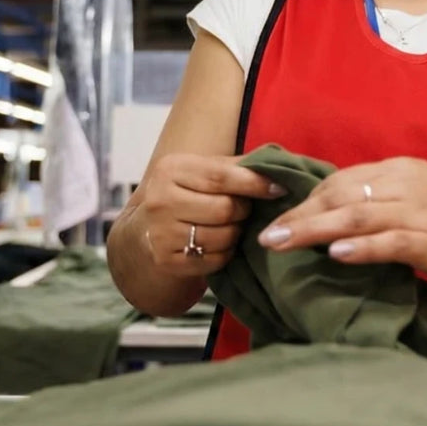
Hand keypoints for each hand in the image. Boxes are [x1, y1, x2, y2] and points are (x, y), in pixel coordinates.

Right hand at [130, 153, 285, 277]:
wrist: (147, 228)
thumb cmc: (187, 192)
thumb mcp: (203, 170)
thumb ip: (237, 166)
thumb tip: (278, 165)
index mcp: (171, 169)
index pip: (221, 176)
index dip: (255, 183)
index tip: (278, 188)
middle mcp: (160, 200)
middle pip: (224, 209)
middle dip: (244, 210)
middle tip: (244, 209)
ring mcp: (160, 233)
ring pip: (222, 237)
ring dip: (236, 233)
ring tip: (232, 225)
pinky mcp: (166, 260)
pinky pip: (215, 260)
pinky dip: (226, 252)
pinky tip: (220, 243)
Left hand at [257, 157, 426, 283]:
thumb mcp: (414, 191)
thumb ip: (377, 197)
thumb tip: (330, 212)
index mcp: (397, 169)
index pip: (340, 180)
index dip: (306, 200)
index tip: (279, 217)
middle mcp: (403, 184)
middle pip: (340, 197)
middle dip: (299, 216)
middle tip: (266, 236)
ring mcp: (418, 212)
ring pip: (356, 217)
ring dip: (314, 230)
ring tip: (283, 243)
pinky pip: (389, 242)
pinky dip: (360, 247)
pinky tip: (335, 254)